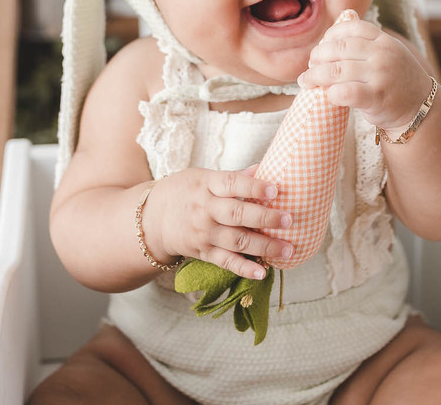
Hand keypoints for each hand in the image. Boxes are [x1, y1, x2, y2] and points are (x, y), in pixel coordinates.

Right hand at [144, 166, 293, 280]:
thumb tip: (264, 167)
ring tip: (288, 248)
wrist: (152, 219)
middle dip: (265, 218)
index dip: (254, 186)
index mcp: (206, 185)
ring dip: (264, 246)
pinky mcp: (203, 252)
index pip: (232, 184)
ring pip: (236, 240)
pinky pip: (226, 261)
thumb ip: (233, 177)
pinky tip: (263, 272)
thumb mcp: (203, 177)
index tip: (276, 189)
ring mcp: (204, 233)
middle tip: (288, 220)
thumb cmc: (184, 191)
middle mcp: (205, 210)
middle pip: (237, 214)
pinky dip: (244, 268)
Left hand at [297, 14, 430, 134]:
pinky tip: (327, 95)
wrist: (420, 108)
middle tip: (310, 65)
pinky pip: (345, 92)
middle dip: (318, 56)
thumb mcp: (388, 53)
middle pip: (339, 48)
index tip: (322, 46)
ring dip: (315, 76)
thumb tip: (331, 35)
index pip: (351, 28)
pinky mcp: (377, 98)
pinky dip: (331, 93)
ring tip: (306, 81)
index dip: (330, 35)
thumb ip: (366, 43)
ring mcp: (380, 75)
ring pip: (337, 70)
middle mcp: (383, 54)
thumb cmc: (396, 81)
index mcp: (384, 40)